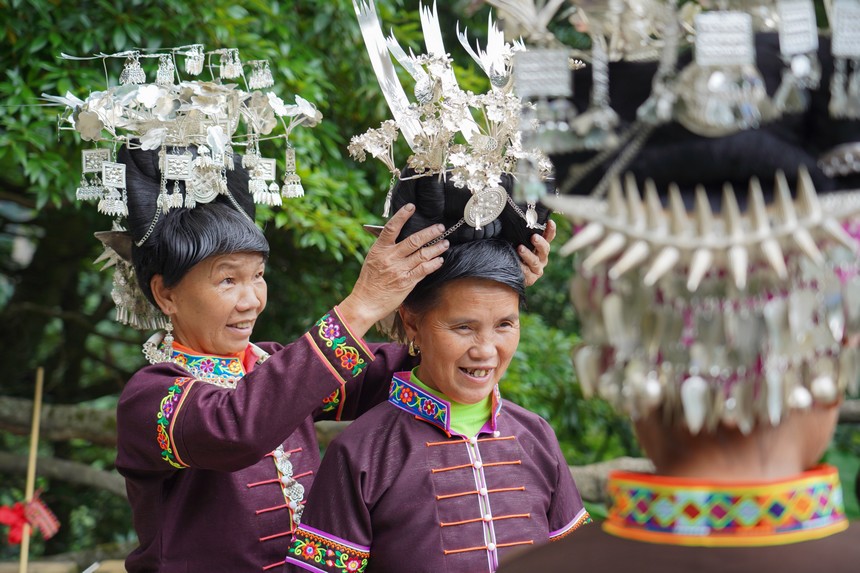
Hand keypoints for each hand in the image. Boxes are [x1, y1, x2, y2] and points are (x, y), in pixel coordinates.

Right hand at [338, 204, 449, 337]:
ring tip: (445, 243)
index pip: (391, 228)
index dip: (402, 216)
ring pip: (422, 254)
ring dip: (436, 247)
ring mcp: (399, 270)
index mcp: (379, 249)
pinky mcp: (406, 282)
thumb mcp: (372, 259)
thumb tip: (396, 235)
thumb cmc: (369, 281)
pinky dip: (433, 264)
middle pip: (414, 240)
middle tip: (440, 227)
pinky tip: (439, 260)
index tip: (411, 206)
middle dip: (430, 232)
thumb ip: (384, 248)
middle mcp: (390, 257)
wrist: (366, 302)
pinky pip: (424, 270)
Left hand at [519, 219, 555, 286]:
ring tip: (520, 248)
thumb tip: (514, 217)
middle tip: (534, 237)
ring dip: (528, 254)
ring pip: (535, 261)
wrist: (507, 272)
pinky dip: (522, 268)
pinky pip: (527, 273)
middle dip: (540, 242)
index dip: (551, 230)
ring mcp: (537, 268)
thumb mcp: (516, 241)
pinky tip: (517, 264)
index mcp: (541, 247)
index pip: (548, 237)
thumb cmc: (513, 252)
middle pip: (545, 249)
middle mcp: (542, 257)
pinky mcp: (531, 278)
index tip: (550, 222)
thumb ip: (519, 233)